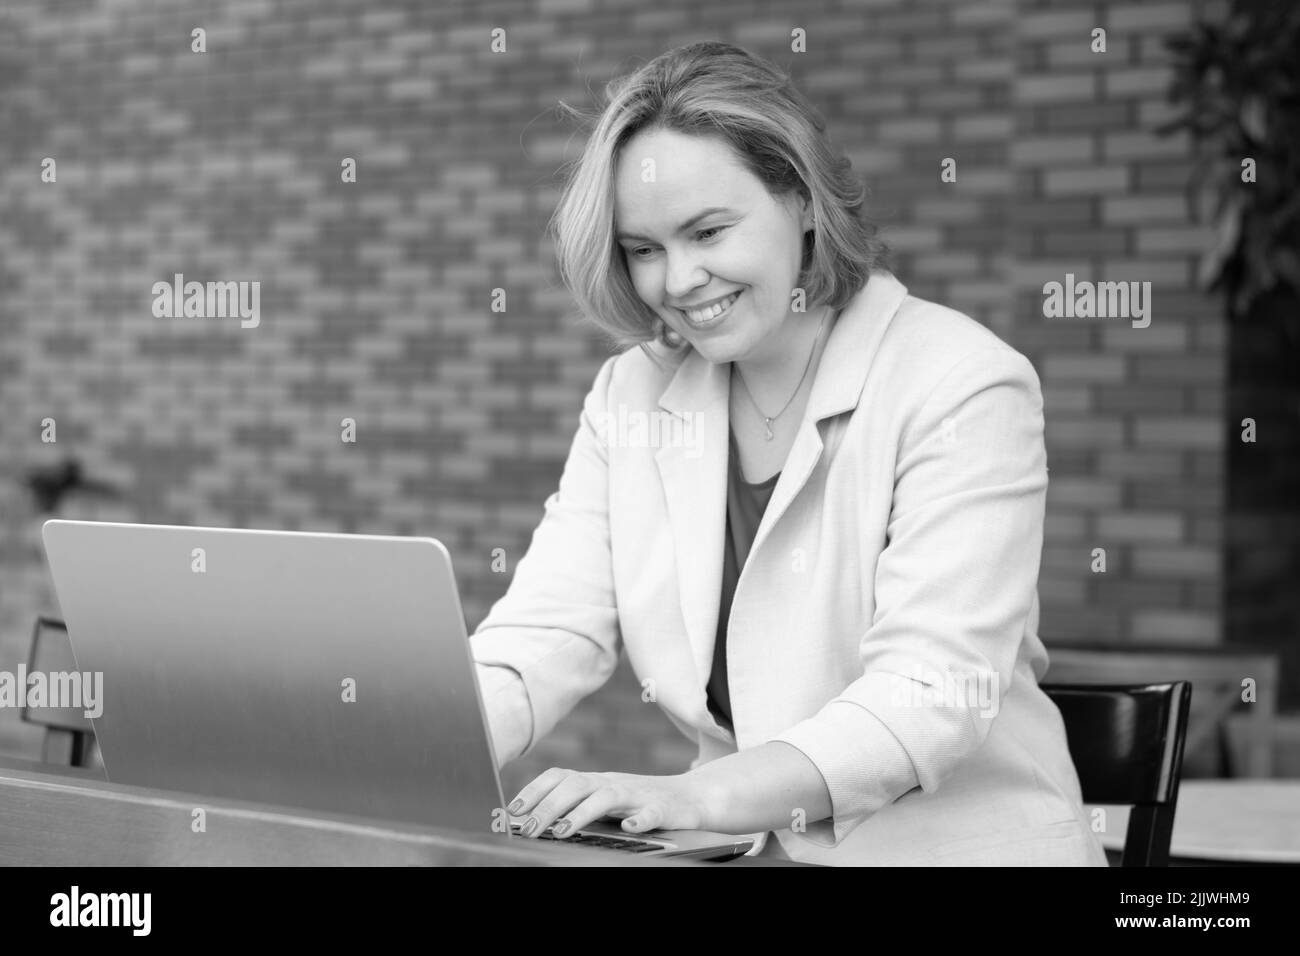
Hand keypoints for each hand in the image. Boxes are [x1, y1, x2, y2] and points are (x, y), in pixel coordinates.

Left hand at [506, 768, 717, 838]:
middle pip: (576, 785)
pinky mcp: (663, 810)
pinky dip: (640, 820)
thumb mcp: (603, 800)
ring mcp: (638, 794)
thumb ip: (574, 805)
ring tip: (560, 831)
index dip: (535, 790)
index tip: (513, 811)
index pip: (560, 776)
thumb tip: (528, 820)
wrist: (691, 798)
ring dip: (580, 813)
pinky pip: (651, 813)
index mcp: (596, 781)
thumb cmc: (639, 803)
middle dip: (548, 807)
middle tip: (527, 830)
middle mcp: (613, 782)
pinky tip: (629, 829)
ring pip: (606, 797)